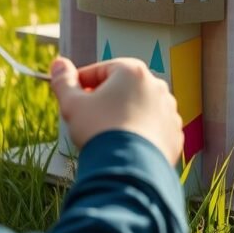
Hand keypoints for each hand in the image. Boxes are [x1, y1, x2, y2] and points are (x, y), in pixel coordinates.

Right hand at [50, 57, 183, 163]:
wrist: (128, 169)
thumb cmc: (100, 130)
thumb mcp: (72, 104)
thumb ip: (64, 81)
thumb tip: (58, 64)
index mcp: (132, 71)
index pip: (101, 70)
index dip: (82, 82)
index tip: (72, 96)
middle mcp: (156, 86)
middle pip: (123, 87)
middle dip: (105, 99)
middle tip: (88, 117)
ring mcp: (169, 111)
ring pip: (139, 108)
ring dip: (124, 115)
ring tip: (107, 134)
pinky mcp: (174, 134)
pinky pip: (153, 128)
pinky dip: (140, 133)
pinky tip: (125, 146)